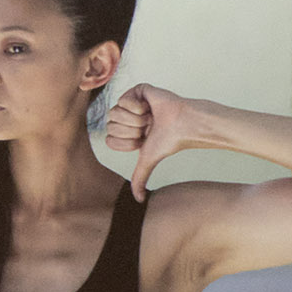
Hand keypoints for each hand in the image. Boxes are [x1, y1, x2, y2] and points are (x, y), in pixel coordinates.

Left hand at [98, 83, 201, 198]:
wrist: (183, 124)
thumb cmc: (169, 141)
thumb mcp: (148, 160)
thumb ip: (140, 178)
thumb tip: (139, 201)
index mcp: (128, 131)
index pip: (109, 139)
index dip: (125, 142)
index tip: (142, 141)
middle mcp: (128, 117)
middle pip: (110, 126)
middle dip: (130, 130)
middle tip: (148, 128)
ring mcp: (132, 102)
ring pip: (114, 113)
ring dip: (134, 119)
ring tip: (150, 118)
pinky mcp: (138, 90)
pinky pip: (123, 99)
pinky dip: (137, 107)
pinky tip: (150, 108)